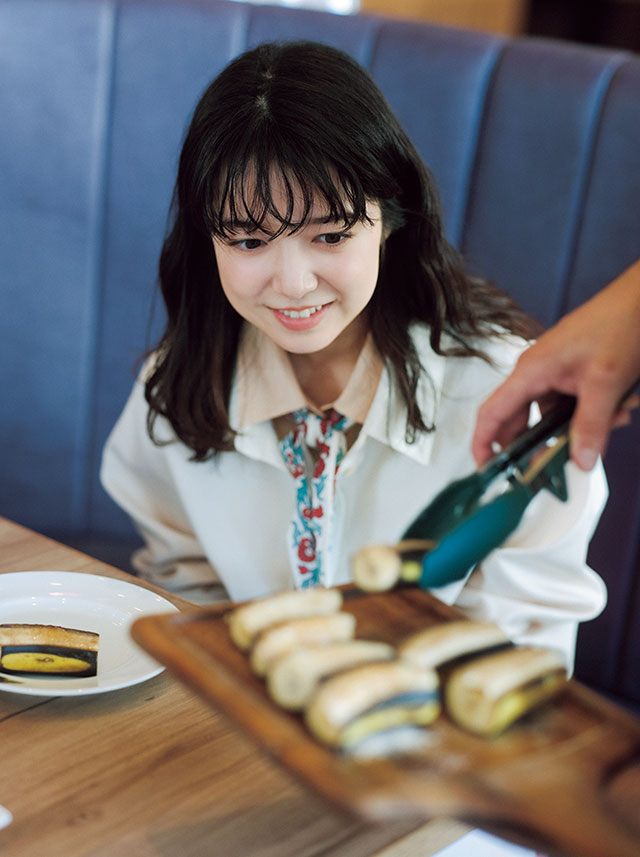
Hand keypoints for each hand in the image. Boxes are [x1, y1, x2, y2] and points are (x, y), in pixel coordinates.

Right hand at [472, 261, 639, 470]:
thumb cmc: (619, 323)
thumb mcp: (604, 384)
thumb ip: (590, 427)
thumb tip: (581, 461)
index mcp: (530, 371)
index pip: (492, 413)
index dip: (483, 443)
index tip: (485, 469)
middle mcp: (537, 373)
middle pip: (522, 420)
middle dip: (540, 444)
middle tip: (551, 467)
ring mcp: (555, 372)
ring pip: (553, 415)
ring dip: (578, 426)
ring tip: (611, 419)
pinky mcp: (573, 373)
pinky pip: (572, 404)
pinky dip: (592, 413)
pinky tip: (619, 407)